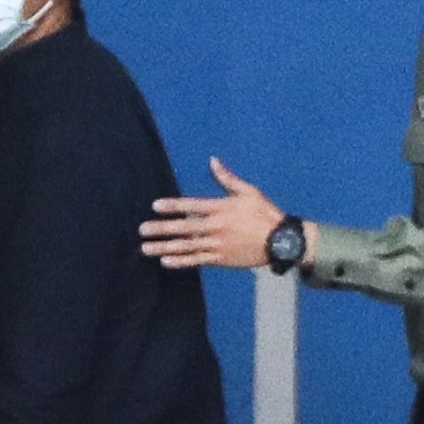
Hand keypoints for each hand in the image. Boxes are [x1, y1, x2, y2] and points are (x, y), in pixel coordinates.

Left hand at [140, 157, 284, 268]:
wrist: (281, 241)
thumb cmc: (265, 213)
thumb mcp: (248, 192)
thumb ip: (227, 178)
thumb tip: (213, 161)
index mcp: (222, 209)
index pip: (192, 206)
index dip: (173, 206)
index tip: (155, 206)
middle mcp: (217, 228)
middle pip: (184, 228)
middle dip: (161, 229)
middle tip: (142, 230)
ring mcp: (218, 245)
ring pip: (187, 247)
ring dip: (165, 247)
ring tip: (146, 248)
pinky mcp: (221, 259)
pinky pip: (197, 261)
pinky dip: (181, 261)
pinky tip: (165, 261)